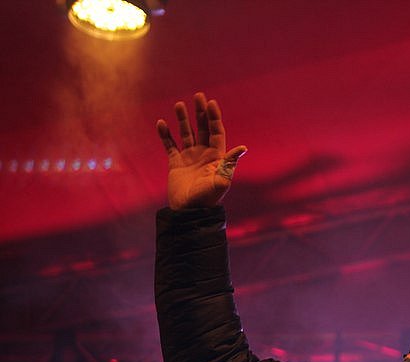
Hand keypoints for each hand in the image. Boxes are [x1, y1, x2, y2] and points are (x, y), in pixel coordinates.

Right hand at [156, 92, 246, 209]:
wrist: (189, 212)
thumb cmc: (207, 198)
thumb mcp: (221, 180)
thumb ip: (230, 163)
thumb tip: (243, 147)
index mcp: (216, 157)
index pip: (216, 132)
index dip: (214, 118)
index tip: (211, 103)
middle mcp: (204, 155)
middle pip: (203, 129)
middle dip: (201, 113)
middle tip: (198, 95)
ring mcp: (190, 158)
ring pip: (186, 134)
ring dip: (183, 119)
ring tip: (179, 104)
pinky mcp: (176, 164)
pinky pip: (170, 145)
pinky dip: (165, 135)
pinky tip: (161, 123)